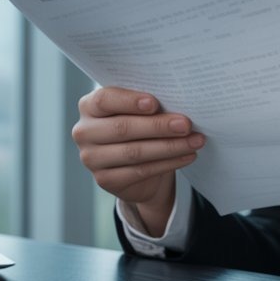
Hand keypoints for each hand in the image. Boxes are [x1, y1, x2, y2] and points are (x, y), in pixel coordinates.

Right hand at [72, 87, 205, 235]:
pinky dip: (168, 163)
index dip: (129, 101)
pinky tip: (187, 156)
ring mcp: (91, 159)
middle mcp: (84, 132)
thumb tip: (177, 100)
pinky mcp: (105, 180)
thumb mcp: (137, 111)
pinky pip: (140, 171)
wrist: (133, 166)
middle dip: (158, 126)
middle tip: (186, 124)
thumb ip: (147, 104)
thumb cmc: (137, 126)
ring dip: (169, 146)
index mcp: (89, 106)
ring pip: (134, 152)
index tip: (155, 103)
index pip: (104, 99)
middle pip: (122, 128)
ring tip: (195, 141)